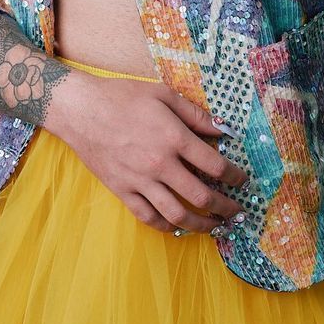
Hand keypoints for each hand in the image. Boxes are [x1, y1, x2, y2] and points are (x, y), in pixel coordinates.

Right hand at [50, 70, 250, 235]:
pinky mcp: (122, 191)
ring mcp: (140, 181)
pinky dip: (166, 226)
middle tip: (237, 212)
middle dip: (225, 207)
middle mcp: (160, 164)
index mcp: (174, 138)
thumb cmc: (122, 97)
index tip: (242, 181)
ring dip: (201, 224)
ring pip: (177, 214)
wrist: (81, 110)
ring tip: (214, 227)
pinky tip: (177, 227)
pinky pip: (148, 217)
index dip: (234, 176)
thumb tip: (225, 130)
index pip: (215, 165)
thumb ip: (196, 115)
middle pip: (201, 196)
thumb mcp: (163, 95)